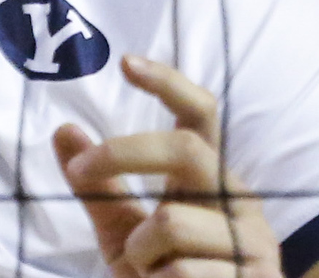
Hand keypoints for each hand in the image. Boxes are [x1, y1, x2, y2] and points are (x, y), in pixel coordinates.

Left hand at [54, 57, 280, 277]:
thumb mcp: (124, 235)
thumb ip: (97, 189)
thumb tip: (63, 129)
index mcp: (210, 182)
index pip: (200, 116)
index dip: (169, 84)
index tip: (126, 62)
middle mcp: (240, 202)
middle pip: (185, 148)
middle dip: (122, 154)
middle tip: (81, 173)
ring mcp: (254, 243)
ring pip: (171, 221)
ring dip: (141, 255)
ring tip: (152, 276)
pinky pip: (183, 270)